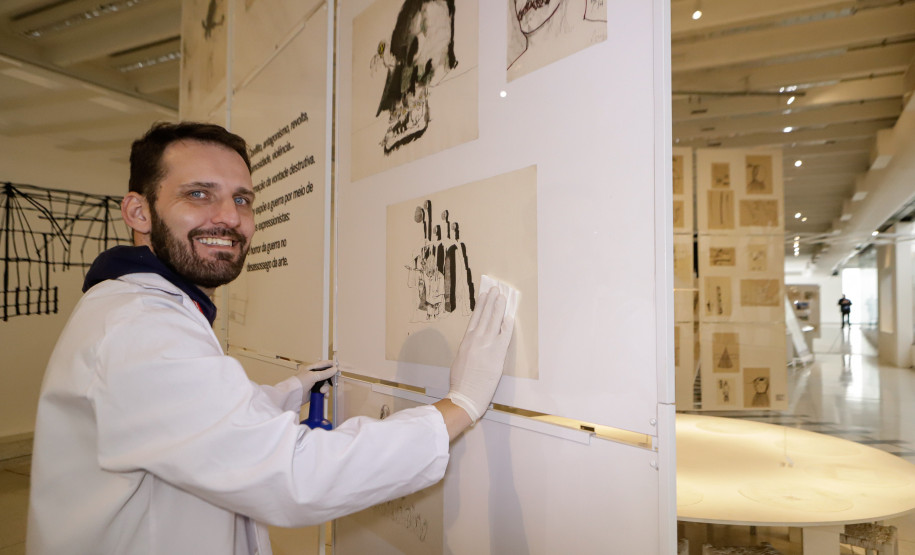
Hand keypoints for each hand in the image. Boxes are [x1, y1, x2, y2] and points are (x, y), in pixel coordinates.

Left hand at [295, 360, 336, 401]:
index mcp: (312, 369)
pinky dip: (325, 393)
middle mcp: (314, 375)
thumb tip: (335, 369)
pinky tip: (324, 395)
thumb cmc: (300, 383)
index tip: (338, 368)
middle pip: (327, 375)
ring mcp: (314, 384)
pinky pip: (323, 391)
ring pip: (325, 384)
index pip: (324, 364)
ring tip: (322, 392)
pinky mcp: (315, 391)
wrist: (293, 396)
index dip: (331, 365)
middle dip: (329, 380)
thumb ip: (325, 373)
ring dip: (326, 388)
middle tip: (332, 382)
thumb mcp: (313, 376)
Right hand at [447, 288, 514, 422]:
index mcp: (466, 341)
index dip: (480, 306)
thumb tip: (474, 341)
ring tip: (502, 297)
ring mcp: (487, 346)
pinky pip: (504, 336)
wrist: (466, 395)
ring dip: (499, 308)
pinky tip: (509, 317)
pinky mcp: (497, 355)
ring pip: (494, 322)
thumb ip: (468, 347)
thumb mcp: (460, 359)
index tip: (484, 296)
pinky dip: (507, 326)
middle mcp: (476, 340)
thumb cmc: (461, 381)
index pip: (475, 318)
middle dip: (491, 301)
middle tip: (495, 289)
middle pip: (485, 316)